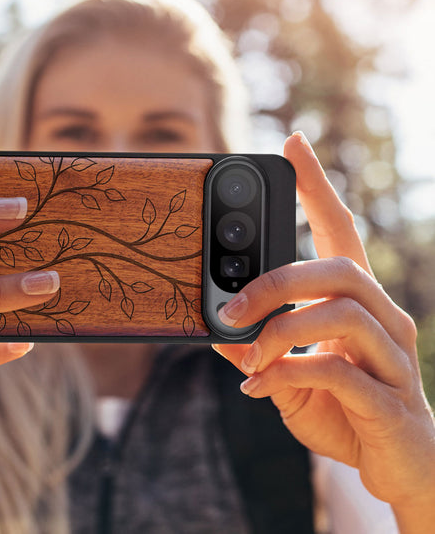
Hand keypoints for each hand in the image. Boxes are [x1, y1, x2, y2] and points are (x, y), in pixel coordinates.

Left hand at [213, 132, 434, 525]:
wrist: (399, 469)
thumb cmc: (344, 411)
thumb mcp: (289, 374)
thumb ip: (258, 349)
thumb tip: (215, 330)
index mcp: (357, 302)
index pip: (340, 230)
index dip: (317, 186)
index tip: (293, 143)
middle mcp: (385, 318)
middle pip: (339, 268)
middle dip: (276, 281)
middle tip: (230, 306)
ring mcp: (394, 358)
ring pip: (342, 313)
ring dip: (280, 331)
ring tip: (247, 356)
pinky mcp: (392, 401)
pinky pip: (339, 372)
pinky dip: (289, 374)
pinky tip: (259, 388)